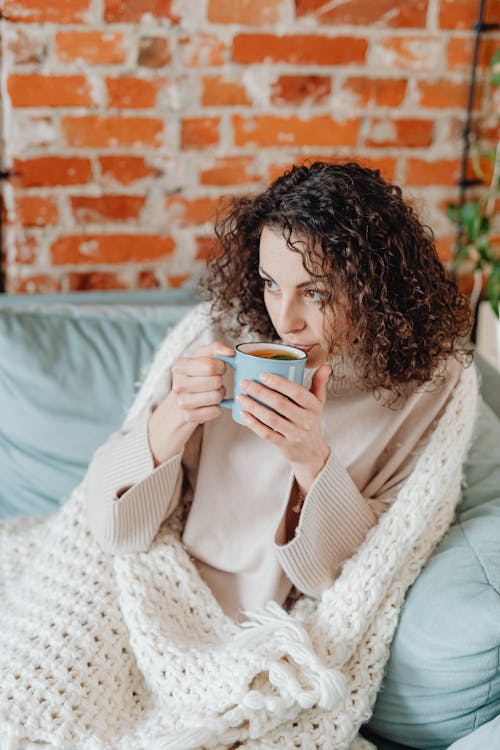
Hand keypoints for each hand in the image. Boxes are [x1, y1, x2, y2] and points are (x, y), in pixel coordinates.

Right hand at [148, 341, 232, 464]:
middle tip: (215, 381)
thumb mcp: (203, 356)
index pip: (210, 366)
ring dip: (220, 394)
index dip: (221, 366)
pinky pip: (215, 411)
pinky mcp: (189, 416)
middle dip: (220, 381)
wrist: (184, 396)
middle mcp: (178, 385)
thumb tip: (230, 352)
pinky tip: (210, 403)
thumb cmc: (197, 373)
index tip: (218, 368)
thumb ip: (217, 348)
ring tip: (213, 391)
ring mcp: (182, 402)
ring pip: (216, 397)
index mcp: (180, 366)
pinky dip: (217, 407)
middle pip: (215, 382)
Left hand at [237, 364, 331, 492]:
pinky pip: (266, 433)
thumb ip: (319, 382)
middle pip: (280, 404)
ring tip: (240, 397)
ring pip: (271, 419)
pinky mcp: (284, 445)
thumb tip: (325, 365)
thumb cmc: (311, 420)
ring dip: (253, 407)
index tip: (263, 375)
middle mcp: (306, 420)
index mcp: (313, 406)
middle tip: (245, 383)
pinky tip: (243, 414)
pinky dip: (253, 423)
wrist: (311, 451)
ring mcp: (295, 434)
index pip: (296, 392)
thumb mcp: (318, 402)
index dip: (279, 383)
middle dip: (260, 392)